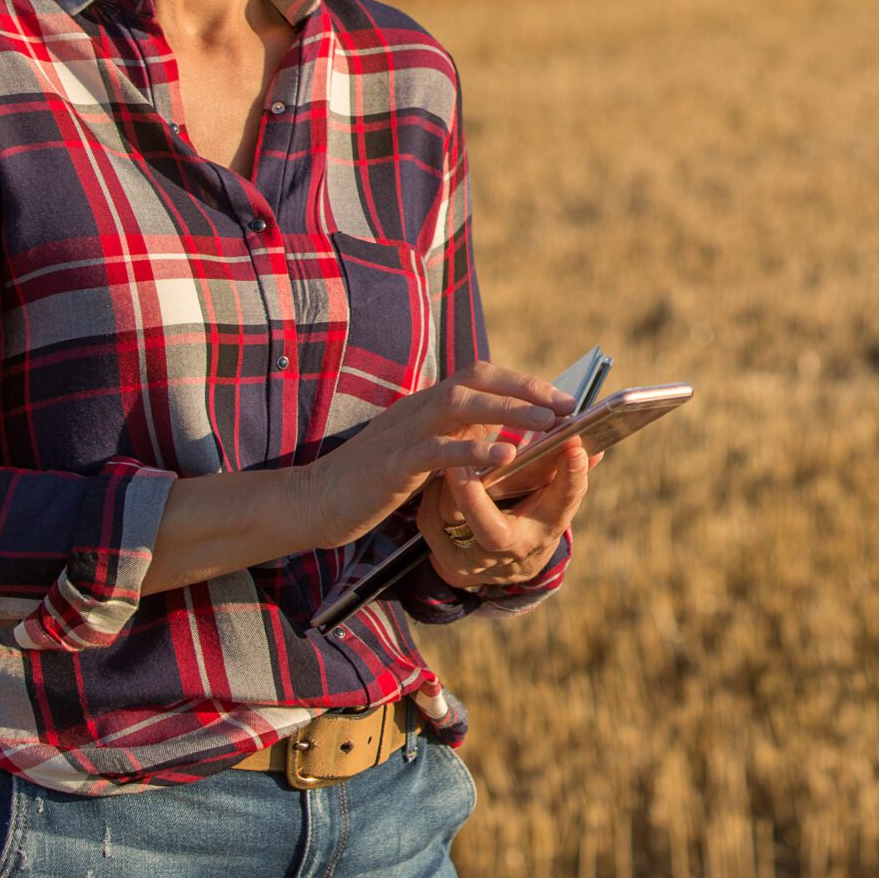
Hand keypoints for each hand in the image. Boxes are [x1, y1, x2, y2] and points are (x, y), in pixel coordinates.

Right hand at [292, 361, 573, 552]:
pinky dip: (473, 449)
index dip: (521, 382)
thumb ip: (451, 438)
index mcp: (425, 405)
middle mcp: (417, 409)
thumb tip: (501, 432)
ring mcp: (403, 433)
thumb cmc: (370, 480)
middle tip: (566, 407)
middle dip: (525, 389)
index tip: (560, 397)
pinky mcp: (392, 464)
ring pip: (460, 404)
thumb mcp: (417, 451)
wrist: (312, 501)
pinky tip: (505, 455)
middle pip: (476, 380)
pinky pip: (437, 449)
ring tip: (546, 424)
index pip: (478, 375)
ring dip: (508, 410)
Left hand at [417, 436, 599, 589]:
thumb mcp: (556, 498)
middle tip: (463, 461)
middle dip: (474, 496)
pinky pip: (431, 519)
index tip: (574, 446)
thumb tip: (595, 447)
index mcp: (547, 528)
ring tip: (449, 451)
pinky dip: (432, 492)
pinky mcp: (445, 557)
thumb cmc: (535, 516)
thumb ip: (570, 473)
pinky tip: (437, 468)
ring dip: (447, 484)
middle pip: (492, 531)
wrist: (506, 562)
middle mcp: (511, 550)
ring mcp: (475, 559)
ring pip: (452, 519)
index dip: (571, 477)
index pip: (563, 503)